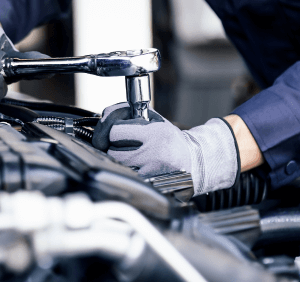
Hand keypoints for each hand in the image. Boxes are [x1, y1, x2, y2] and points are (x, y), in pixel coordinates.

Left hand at [92, 103, 239, 195]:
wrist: (192, 162)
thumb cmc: (170, 139)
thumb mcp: (155, 121)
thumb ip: (131, 115)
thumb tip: (106, 117)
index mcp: (153, 134)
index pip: (114, 131)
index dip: (109, 129)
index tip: (112, 130)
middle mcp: (151, 153)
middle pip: (110, 150)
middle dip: (109, 145)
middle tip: (117, 143)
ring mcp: (148, 171)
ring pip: (115, 164)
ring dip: (116, 158)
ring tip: (126, 153)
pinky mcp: (147, 183)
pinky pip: (125, 175)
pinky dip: (124, 169)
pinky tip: (133, 164)